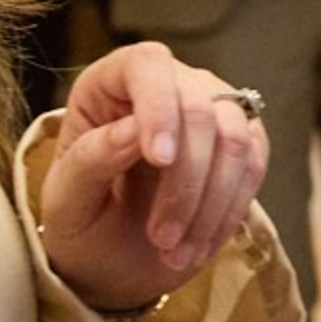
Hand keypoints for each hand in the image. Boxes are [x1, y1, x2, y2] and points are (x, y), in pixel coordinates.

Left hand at [36, 41, 272, 314]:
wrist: (114, 257)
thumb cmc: (82, 222)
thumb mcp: (67, 202)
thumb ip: (90, 161)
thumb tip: (134, 130)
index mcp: (110, 84)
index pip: (147, 64)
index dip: (159, 105)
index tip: (159, 159)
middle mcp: (167, 85)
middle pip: (199, 107)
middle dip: (185, 181)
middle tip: (161, 238)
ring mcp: (211, 108)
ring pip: (235, 139)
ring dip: (210, 205)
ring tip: (175, 253)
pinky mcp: (243, 141)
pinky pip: (253, 167)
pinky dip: (229, 213)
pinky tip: (199, 246)